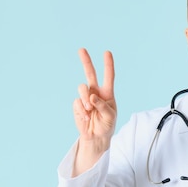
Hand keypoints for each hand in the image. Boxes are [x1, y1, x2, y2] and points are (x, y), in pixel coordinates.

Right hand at [72, 48, 116, 174]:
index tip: (107, 52)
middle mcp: (95, 92)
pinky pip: (77, 102)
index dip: (108, 64)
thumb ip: (103, 105)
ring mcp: (85, 98)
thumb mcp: (110, 116)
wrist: (96, 136)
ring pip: (82, 88)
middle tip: (81, 49)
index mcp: (107, 93)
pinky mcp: (77, 105)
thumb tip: (92, 96)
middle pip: (90, 73)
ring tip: (90, 110)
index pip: (108, 76)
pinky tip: (86, 118)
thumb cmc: (107, 125)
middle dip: (86, 61)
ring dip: (86, 99)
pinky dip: (82, 111)